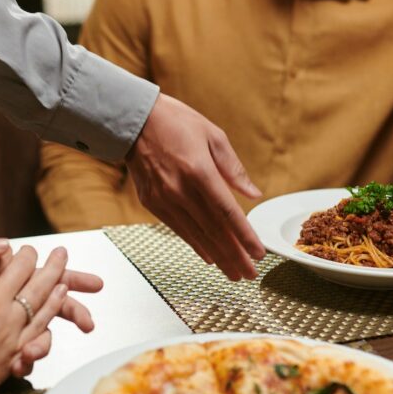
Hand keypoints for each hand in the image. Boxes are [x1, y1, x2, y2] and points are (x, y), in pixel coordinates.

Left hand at [0, 239, 102, 371]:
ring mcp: (3, 330)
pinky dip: (24, 361)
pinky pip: (21, 355)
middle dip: (72, 309)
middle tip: (89, 323)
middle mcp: (3, 305)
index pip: (35, 274)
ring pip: (38, 332)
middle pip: (47, 302)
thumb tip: (2, 244)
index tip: (90, 283)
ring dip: (43, 343)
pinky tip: (19, 365)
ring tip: (34, 352)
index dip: (62, 276)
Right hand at [0, 247, 68, 393]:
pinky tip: (60, 294)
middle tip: (39, 249)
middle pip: (22, 271)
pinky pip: (42, 321)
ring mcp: (8, 328)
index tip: (7, 247)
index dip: (3, 251)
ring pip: (40, 293)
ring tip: (61, 259)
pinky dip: (54, 303)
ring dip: (54, 272)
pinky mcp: (15, 351)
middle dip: (32, 256)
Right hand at [127, 94, 265, 280]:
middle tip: (250, 274)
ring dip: (217, 257)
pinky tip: (209, 257)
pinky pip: (178, 230)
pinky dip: (196, 245)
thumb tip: (253, 194)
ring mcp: (164, 199)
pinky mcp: (152, 203)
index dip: (245, 237)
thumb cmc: (175, 122)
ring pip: (196, 236)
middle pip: (213, 231)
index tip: (258, 253)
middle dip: (234, 256)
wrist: (133, 120)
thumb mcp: (213, 136)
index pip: (227, 213)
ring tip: (234, 272)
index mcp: (199, 172)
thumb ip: (233, 169)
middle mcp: (180, 191)